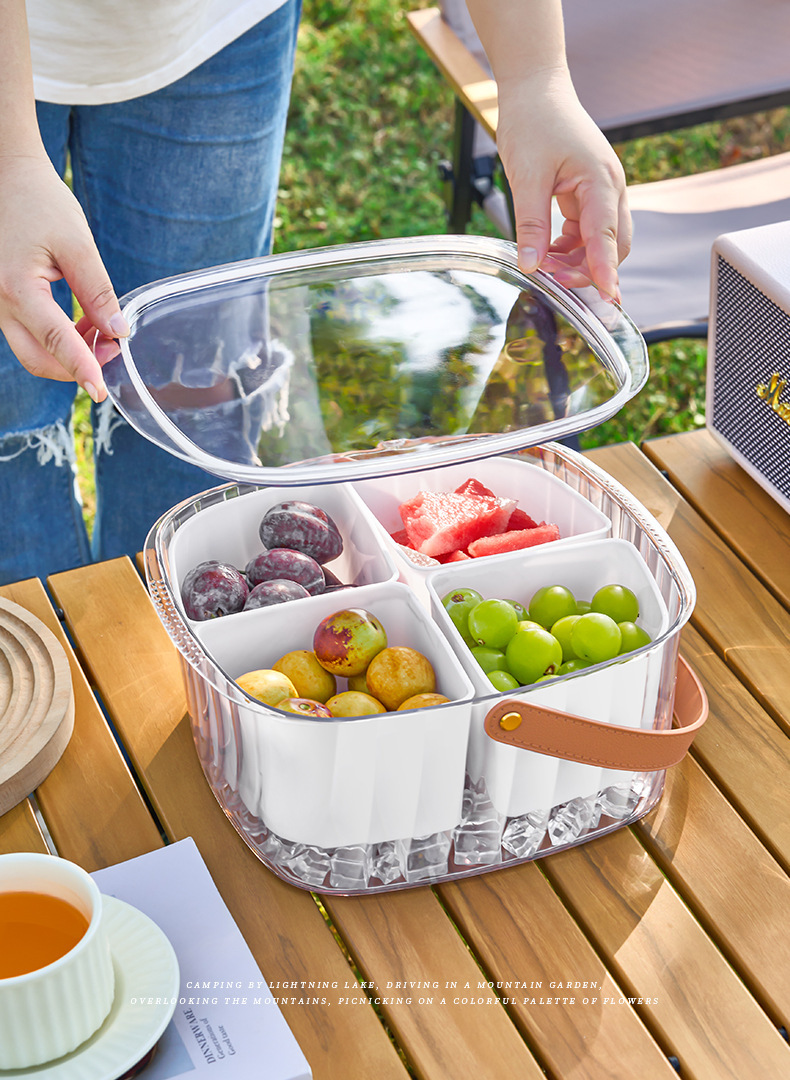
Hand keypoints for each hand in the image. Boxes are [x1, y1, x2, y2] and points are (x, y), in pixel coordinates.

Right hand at [0, 152, 126, 399]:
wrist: (5, 176)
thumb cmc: (40, 202)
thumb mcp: (77, 244)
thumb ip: (98, 291)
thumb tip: (118, 332)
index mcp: (16, 288)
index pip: (56, 341)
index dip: (83, 369)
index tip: (102, 392)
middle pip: (38, 359)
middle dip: (77, 366)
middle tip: (114, 352)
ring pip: (33, 350)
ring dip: (69, 352)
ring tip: (101, 331)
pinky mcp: (1, 302)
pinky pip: (28, 334)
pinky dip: (57, 339)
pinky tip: (82, 322)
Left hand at [495, 68, 630, 302]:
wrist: (536, 90)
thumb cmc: (534, 122)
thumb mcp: (527, 177)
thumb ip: (531, 224)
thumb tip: (531, 264)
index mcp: (601, 179)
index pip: (607, 234)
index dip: (605, 269)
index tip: (607, 295)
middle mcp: (609, 187)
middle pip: (614, 243)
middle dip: (590, 270)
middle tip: (557, 285)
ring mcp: (601, 191)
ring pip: (600, 240)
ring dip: (578, 261)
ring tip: (546, 269)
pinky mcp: (587, 194)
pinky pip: (586, 231)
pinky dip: (570, 248)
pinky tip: (548, 253)